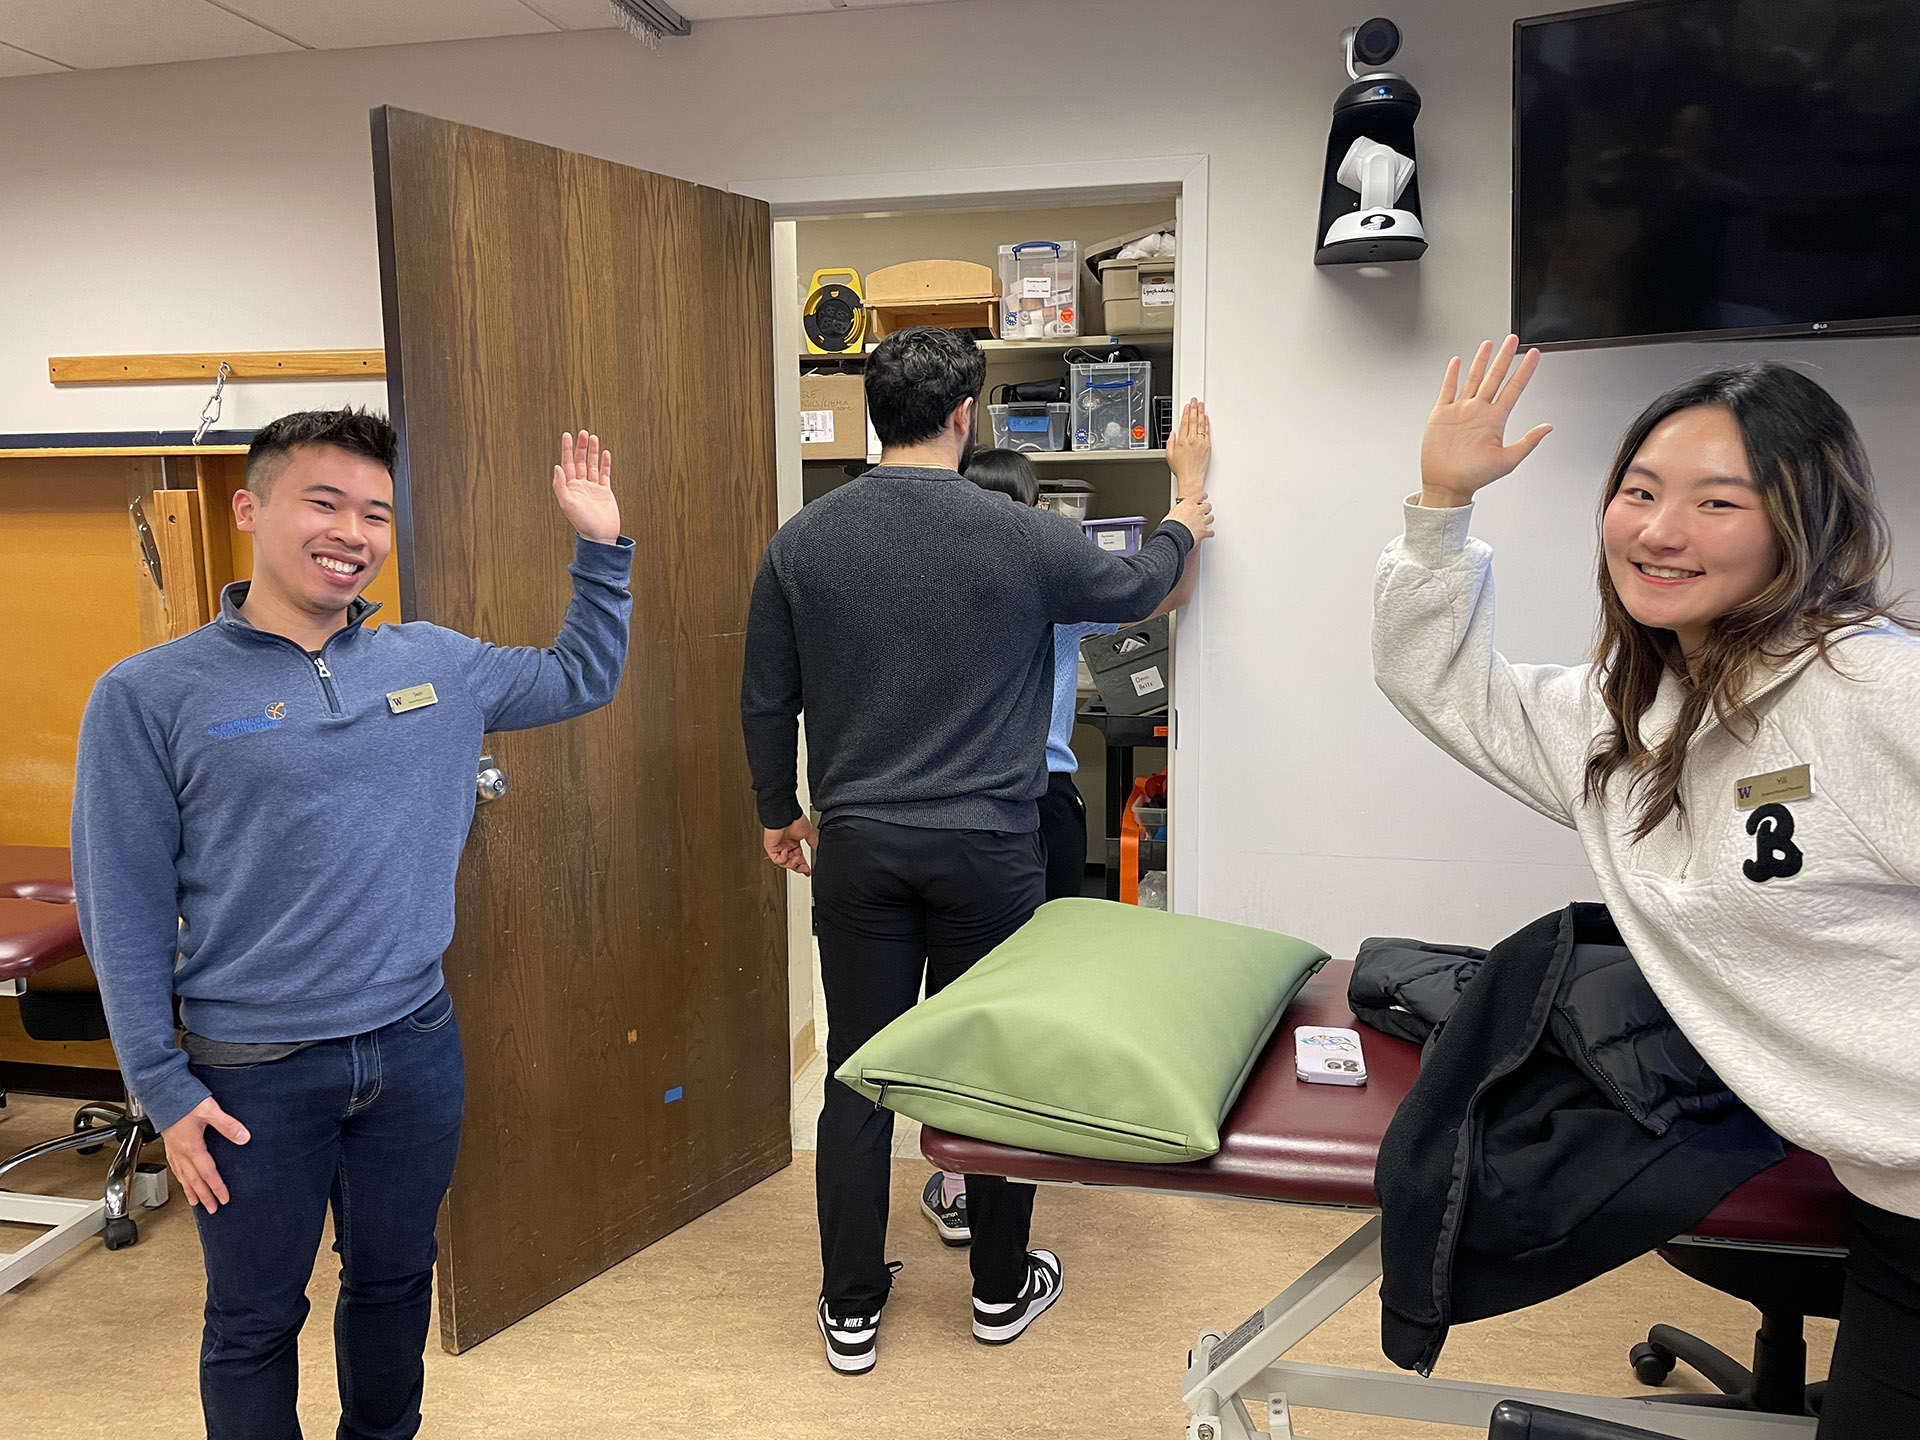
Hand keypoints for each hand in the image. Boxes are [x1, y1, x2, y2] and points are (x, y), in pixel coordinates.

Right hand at [162, 1096, 250, 1212]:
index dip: (216, 1187)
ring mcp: (173, 1149)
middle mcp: (181, 1152)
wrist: (160, 1092)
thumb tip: (244, 1137)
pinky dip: (180, 1178)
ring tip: (196, 1203)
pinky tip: (182, 1179)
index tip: (224, 1199)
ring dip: (191, 1190)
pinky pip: (175, 1167)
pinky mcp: (169, 1144)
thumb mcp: (210, 1110)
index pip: (208, 1173)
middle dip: (204, 1196)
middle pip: (194, 1180)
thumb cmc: (183, 1100)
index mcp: (192, 1147)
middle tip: (212, 1209)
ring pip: (183, 1176)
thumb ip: (227, 1125)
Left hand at [553, 430, 620, 543]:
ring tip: (593, 438)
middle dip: (581, 447)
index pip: (567, 463)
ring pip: (592, 465)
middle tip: (582, 432)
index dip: (567, 449)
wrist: (600, 536)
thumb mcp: (567, 504)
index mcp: (570, 487)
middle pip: (579, 461)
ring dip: (592, 452)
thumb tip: (557, 467)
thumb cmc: (583, 523)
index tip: (567, 435)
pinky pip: (605, 474)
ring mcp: (593, 488)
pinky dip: (605, 463)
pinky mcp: (605, 492)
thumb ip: (561, 485)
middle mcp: (580, 486)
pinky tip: (605, 453)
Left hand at [763, 816, 817, 876]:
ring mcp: (778, 847)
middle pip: (792, 862)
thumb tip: (818, 849)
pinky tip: (787, 852)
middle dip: (799, 867)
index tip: (808, 871)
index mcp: (794, 842)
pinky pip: (777, 859)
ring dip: (792, 863)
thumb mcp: (809, 833)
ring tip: (797, 858)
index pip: (798, 857)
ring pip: (785, 863)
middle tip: (805, 869)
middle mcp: (786, 845)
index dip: (803, 865)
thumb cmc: (795, 819)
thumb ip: (813, 842)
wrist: (786, 815)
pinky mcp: (771, 848)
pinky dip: (783, 859)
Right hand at [1165, 490, 1213, 542]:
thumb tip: (1176, 512)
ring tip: (1205, 523)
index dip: (1203, 496)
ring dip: (1208, 520)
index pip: (1200, 495)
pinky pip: (1211, 532)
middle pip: (1208, 506)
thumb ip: (1178, 510)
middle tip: (1203, 511)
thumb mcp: (1172, 513)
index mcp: (1189, 504)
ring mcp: (1202, 521)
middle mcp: (1197, 511)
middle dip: (1206, 509)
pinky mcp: (1204, 531)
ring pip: (1211, 517)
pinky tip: (1207, 534)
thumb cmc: (1170, 525)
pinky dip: (1209, 533)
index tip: (1203, 496)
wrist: (1173, 536)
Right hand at [1167, 398, 1210, 498]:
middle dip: (1194, 409)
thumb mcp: (1169, 456)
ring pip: (1201, 424)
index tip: (1187, 406)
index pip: (1184, 423)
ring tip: (1201, 405)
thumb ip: (1170, 443)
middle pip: (1193, 421)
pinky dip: (1206, 423)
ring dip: (1201, 413)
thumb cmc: (1181, 469)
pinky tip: (1206, 418)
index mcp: (1181, 441)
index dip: (1186, 413)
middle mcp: (1191, 440)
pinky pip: (1207, 432)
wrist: (1191, 478)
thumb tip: (1172, 434)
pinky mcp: (1207, 446)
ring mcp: (1200, 443)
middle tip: (1195, 401)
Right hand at [1419, 336, 1552, 507]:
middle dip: (1505, 357)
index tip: (1534, 355)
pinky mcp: (1442, 414)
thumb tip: (1548, 427)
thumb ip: (1528, 442)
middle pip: (1495, 377)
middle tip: (1512, 340)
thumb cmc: (1474, 477)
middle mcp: (1479, 411)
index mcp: (1495, 420)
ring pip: (1473, 379)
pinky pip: (1448, 389)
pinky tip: (1458, 362)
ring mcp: (1461, 411)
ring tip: (1488, 345)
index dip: (1525, 371)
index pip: (1514, 388)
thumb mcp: (1507, 461)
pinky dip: (1452, 375)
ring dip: (1481, 361)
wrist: (1446, 484)